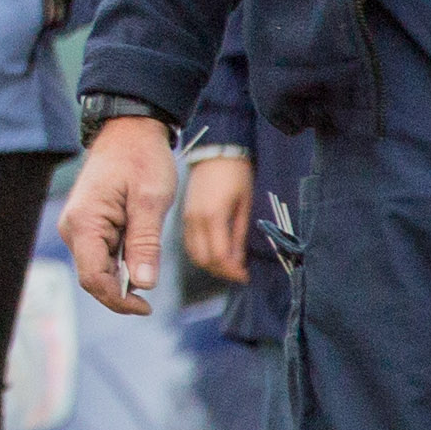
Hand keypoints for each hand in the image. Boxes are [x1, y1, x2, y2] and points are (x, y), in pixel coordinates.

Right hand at [64, 116, 176, 314]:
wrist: (130, 130)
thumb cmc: (141, 159)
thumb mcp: (150, 201)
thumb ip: (145, 243)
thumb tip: (143, 284)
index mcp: (85, 223)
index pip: (93, 278)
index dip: (118, 299)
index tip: (147, 306)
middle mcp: (74, 228)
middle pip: (93, 277)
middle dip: (121, 290)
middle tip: (152, 296)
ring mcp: (79, 226)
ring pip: (97, 268)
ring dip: (121, 276)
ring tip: (149, 262)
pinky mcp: (87, 224)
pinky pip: (100, 254)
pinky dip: (120, 262)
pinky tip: (140, 254)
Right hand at [180, 151, 254, 284]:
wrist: (215, 153)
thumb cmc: (236, 175)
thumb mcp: (245, 204)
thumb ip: (239, 234)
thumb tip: (238, 260)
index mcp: (213, 217)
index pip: (219, 256)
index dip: (232, 271)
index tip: (245, 277)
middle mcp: (195, 221)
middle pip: (203, 259)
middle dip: (221, 272)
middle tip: (238, 274)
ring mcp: (187, 219)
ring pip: (193, 254)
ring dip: (210, 265)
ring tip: (229, 266)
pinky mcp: (184, 217)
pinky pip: (189, 244)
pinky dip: (201, 254)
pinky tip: (215, 254)